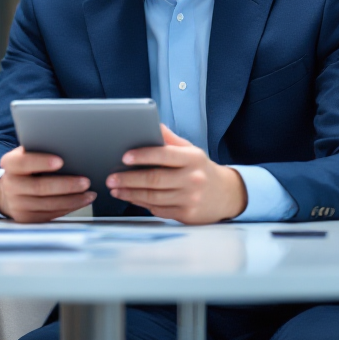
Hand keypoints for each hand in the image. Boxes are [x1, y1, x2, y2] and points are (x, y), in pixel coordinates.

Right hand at [0, 147, 95, 222]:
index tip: (61, 161)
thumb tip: (67, 147)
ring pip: (48, 204)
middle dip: (66, 185)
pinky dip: (68, 208)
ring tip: (90, 193)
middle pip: (40, 187)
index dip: (42, 162)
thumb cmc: (26, 168)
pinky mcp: (26, 218)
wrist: (9, 191)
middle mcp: (10, 185)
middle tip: (86, 181)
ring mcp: (17, 205)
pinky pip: (50, 214)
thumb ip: (39, 151)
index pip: (23, 162)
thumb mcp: (26, 155)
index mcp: (9, 164)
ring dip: (72, 199)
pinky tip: (81, 201)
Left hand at [106, 125, 247, 224]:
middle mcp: (193, 178)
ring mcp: (190, 198)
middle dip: (128, 179)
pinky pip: (159, 210)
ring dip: (130, 193)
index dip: (143, 155)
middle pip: (154, 179)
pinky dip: (142, 204)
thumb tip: (151, 124)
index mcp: (193, 158)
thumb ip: (170, 139)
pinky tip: (131, 198)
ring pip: (153, 197)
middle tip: (111, 178)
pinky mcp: (187, 215)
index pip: (164, 155)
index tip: (124, 157)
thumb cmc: (201, 169)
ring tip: (115, 189)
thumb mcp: (191, 150)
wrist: (227, 195)